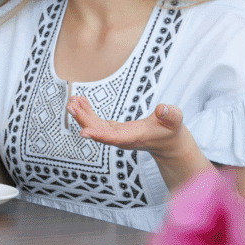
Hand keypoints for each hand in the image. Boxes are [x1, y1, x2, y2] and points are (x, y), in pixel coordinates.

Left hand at [66, 96, 184, 157]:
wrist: (168, 142)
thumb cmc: (171, 130)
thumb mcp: (174, 120)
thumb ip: (170, 115)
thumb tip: (163, 108)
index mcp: (134, 137)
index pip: (113, 138)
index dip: (98, 135)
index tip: (83, 132)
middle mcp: (121, 139)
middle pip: (98, 132)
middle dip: (83, 120)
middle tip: (70, 106)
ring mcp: (116, 135)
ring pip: (95, 127)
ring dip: (82, 115)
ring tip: (71, 101)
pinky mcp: (114, 130)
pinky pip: (97, 123)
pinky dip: (88, 113)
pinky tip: (80, 102)